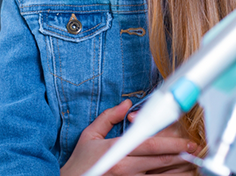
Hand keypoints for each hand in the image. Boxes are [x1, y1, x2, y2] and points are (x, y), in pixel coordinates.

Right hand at [59, 100, 198, 175]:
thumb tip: (125, 105)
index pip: (148, 145)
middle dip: (180, 156)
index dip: (170, 143)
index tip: (185, 142)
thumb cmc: (80, 161)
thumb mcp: (89, 135)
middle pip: (159, 162)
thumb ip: (108, 118)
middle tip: (193, 152)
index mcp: (115, 151)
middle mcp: (125, 169)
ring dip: (178, 172)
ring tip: (190, 167)